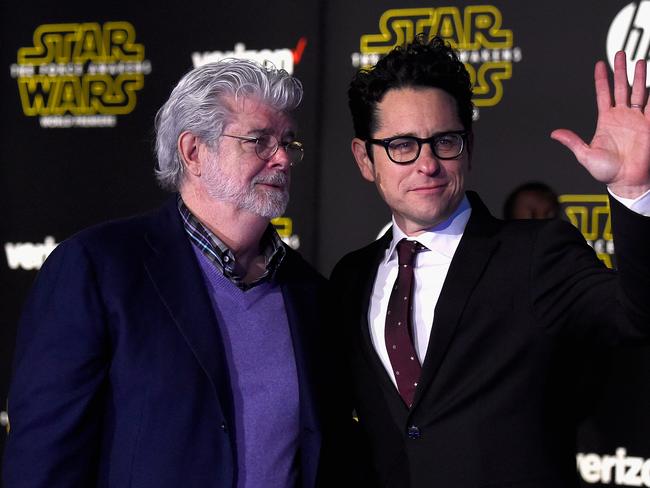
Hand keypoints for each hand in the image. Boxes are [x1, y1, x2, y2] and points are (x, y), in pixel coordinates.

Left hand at [551, 51, 649, 197]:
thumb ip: (572, 141)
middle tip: (621, 53)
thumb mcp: (585, 155)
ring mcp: (637, 119)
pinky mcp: (649, 124)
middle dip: (621, 70)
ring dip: (639, 76)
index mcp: (606, 121)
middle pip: (622, 87)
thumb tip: (554, 133)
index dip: (601, 79)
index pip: (603, 94)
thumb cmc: (606, 172)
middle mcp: (622, 117)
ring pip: (639, 91)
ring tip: (639, 60)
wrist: (626, 181)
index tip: (599, 64)